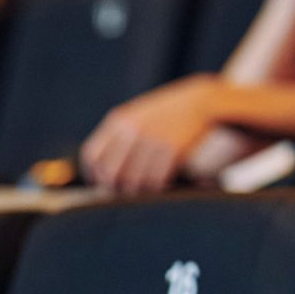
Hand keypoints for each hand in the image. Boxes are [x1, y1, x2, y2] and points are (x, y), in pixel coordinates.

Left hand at [82, 75, 237, 192]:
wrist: (202, 100)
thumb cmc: (169, 112)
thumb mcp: (139, 114)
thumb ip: (121, 135)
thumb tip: (105, 170)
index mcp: (119, 120)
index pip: (93, 155)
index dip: (96, 174)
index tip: (104, 184)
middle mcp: (132, 130)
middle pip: (111, 173)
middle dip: (116, 188)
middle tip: (126, 193)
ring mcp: (151, 140)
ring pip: (133, 181)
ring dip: (138, 191)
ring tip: (146, 190)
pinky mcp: (172, 150)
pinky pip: (156, 180)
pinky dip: (157, 188)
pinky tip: (161, 186)